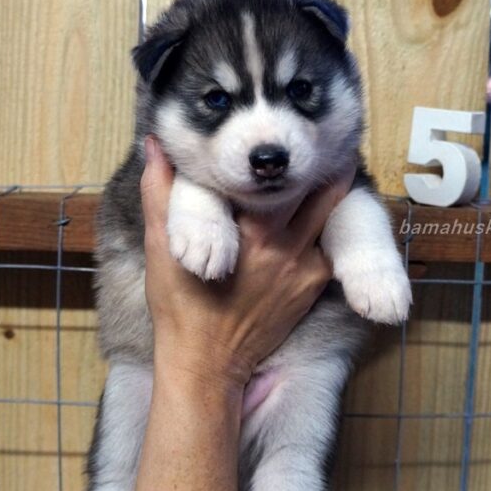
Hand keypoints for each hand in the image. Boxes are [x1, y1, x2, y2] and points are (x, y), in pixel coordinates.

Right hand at [140, 136, 355, 389]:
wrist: (206, 362)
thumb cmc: (179, 304)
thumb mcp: (160, 245)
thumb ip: (161, 190)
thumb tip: (155, 144)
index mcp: (246, 227)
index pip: (273, 173)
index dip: (282, 149)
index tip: (286, 127)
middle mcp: (282, 242)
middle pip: (317, 187)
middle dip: (318, 161)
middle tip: (319, 139)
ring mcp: (302, 264)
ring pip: (332, 212)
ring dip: (332, 188)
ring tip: (335, 166)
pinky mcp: (313, 285)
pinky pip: (331, 246)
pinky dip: (330, 227)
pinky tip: (326, 214)